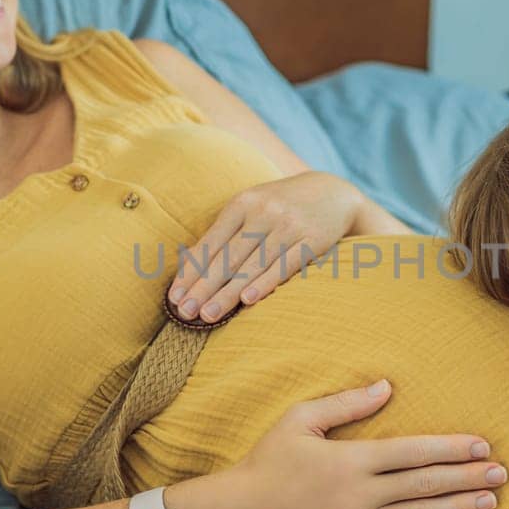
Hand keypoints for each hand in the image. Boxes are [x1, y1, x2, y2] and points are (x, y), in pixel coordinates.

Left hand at [168, 171, 362, 322]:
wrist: (333, 192)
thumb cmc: (282, 207)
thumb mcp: (253, 208)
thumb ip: (225, 233)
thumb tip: (189, 266)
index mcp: (243, 203)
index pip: (210, 242)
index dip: (191, 271)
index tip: (174, 297)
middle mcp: (264, 212)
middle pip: (227, 256)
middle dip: (203, 287)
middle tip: (185, 312)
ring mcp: (288, 225)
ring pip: (252, 265)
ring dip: (228, 293)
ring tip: (208, 315)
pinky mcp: (311, 240)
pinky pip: (284, 266)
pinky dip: (264, 283)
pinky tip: (247, 300)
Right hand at [229, 379, 508, 508]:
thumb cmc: (271, 459)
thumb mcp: (302, 419)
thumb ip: (347, 404)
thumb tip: (388, 386)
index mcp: (352, 459)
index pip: (414, 452)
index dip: (451, 448)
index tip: (481, 445)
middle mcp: (361, 495)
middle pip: (425, 484)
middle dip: (467, 477)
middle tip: (502, 473)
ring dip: (458, 507)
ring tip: (490, 500)